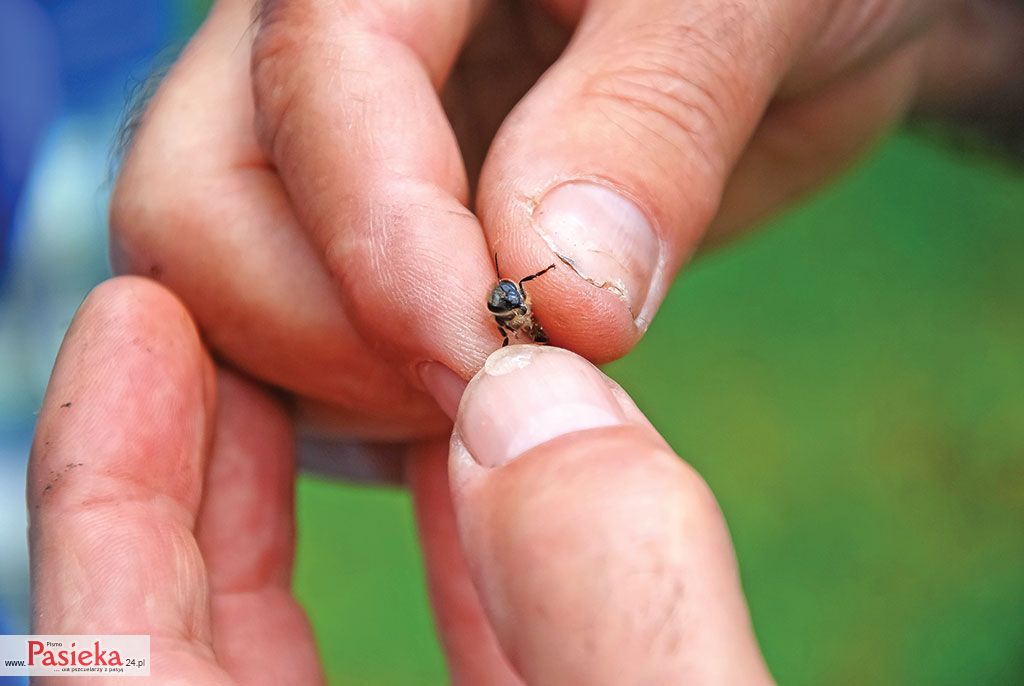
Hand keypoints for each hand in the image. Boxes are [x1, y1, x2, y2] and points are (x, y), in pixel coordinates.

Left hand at [31, 277, 770, 683]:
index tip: (135, 323)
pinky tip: (479, 454)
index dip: (113, 491)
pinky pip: (454, 658)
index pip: (130, 670)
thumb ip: (611, 595)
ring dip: (326, 500)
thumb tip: (537, 403)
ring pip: (310, 647)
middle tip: (190, 313)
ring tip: (338, 354)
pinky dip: (454, 555)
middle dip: (192, 468)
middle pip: (193, 646)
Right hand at [110, 0, 1023, 442]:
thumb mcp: (749, 5)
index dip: (389, 245)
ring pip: (223, 296)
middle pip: (198, 206)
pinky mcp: (359, 249)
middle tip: (500, 389)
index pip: (315, 85)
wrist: (780, 26)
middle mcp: (322, 50)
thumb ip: (650, 123)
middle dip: (331, 334)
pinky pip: (290, 350)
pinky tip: (470, 425)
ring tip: (501, 407)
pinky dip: (361, 413)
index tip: (499, 359)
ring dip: (343, 388)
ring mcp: (329, 158)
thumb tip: (559, 297)